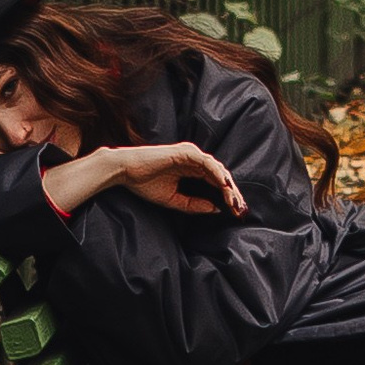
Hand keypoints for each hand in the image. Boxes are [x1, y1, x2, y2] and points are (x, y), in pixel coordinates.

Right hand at [43, 137, 245, 220]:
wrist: (126, 171)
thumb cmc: (145, 183)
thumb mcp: (173, 200)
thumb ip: (194, 205)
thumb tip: (216, 208)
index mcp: (192, 169)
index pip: (215, 182)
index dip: (226, 197)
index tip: (234, 212)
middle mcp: (194, 160)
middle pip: (220, 176)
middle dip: (231, 193)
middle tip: (239, 209)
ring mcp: (191, 154)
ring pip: (217, 169)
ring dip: (227, 186)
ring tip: (234, 201)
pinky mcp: (185, 152)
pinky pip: (206, 163)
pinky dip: (216, 173)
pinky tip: (223, 185)